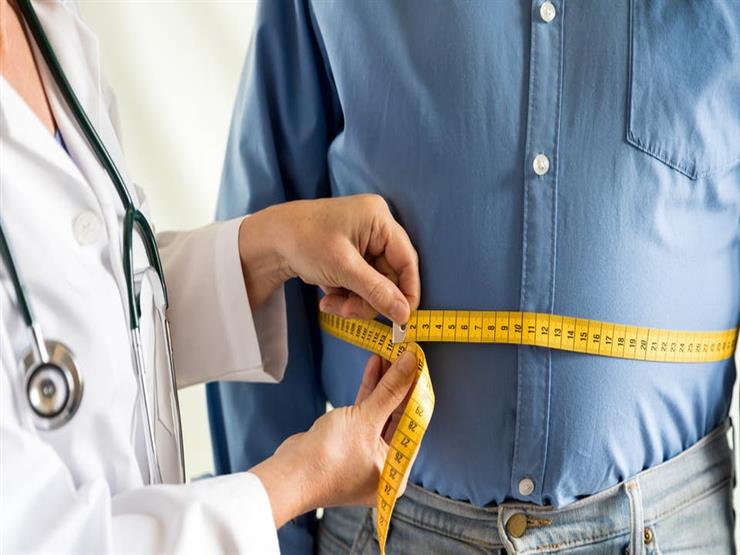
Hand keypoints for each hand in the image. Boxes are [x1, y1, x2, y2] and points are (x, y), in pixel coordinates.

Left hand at [238, 195, 419, 323]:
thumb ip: (376, 292)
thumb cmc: (303, 241)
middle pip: (389, 276)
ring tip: (330, 304)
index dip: (407, 291)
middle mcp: (375, 227)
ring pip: (374, 283)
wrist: (266, 239)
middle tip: (347, 311)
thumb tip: (404, 315)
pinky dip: (346, 294)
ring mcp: (363, 241)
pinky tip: (327, 295)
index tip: (402, 318)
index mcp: (379, 219)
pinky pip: (360, 282)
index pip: (406, 260)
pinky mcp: (351, 254)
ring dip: (355, 300)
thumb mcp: (342, 268)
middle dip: (368, 299)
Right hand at [250, 351, 416, 527]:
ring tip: (390, 355)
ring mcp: (364, 453)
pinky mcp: (348, 442)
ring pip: (380, 412)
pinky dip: (369, 392)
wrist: (289, 474)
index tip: (419, 367)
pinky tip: (374, 368)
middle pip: (398, 417)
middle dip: (399, 385)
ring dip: (383, 384)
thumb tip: (411, 365)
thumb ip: (390, 391)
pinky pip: (364, 413)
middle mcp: (383, 464)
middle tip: (406, 357)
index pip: (414, 424)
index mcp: (396, 470)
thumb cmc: (328, 460)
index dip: (416, 393)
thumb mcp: (365, 420)